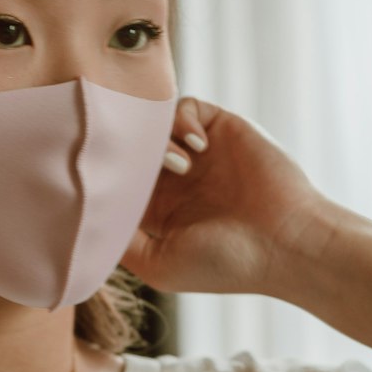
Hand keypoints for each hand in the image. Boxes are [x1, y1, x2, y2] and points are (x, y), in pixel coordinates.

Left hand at [120, 96, 335, 295]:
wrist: (285, 244)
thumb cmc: (225, 263)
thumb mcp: (158, 265)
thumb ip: (120, 241)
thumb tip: (85, 215)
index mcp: (157, 209)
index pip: (117, 177)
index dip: (106, 173)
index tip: (102, 179)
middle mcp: (175, 178)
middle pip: (131, 145)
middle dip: (127, 150)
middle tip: (136, 164)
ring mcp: (198, 152)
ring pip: (155, 122)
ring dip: (155, 136)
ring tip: (178, 165)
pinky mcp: (222, 128)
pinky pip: (187, 106)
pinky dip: (182, 119)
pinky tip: (196, 148)